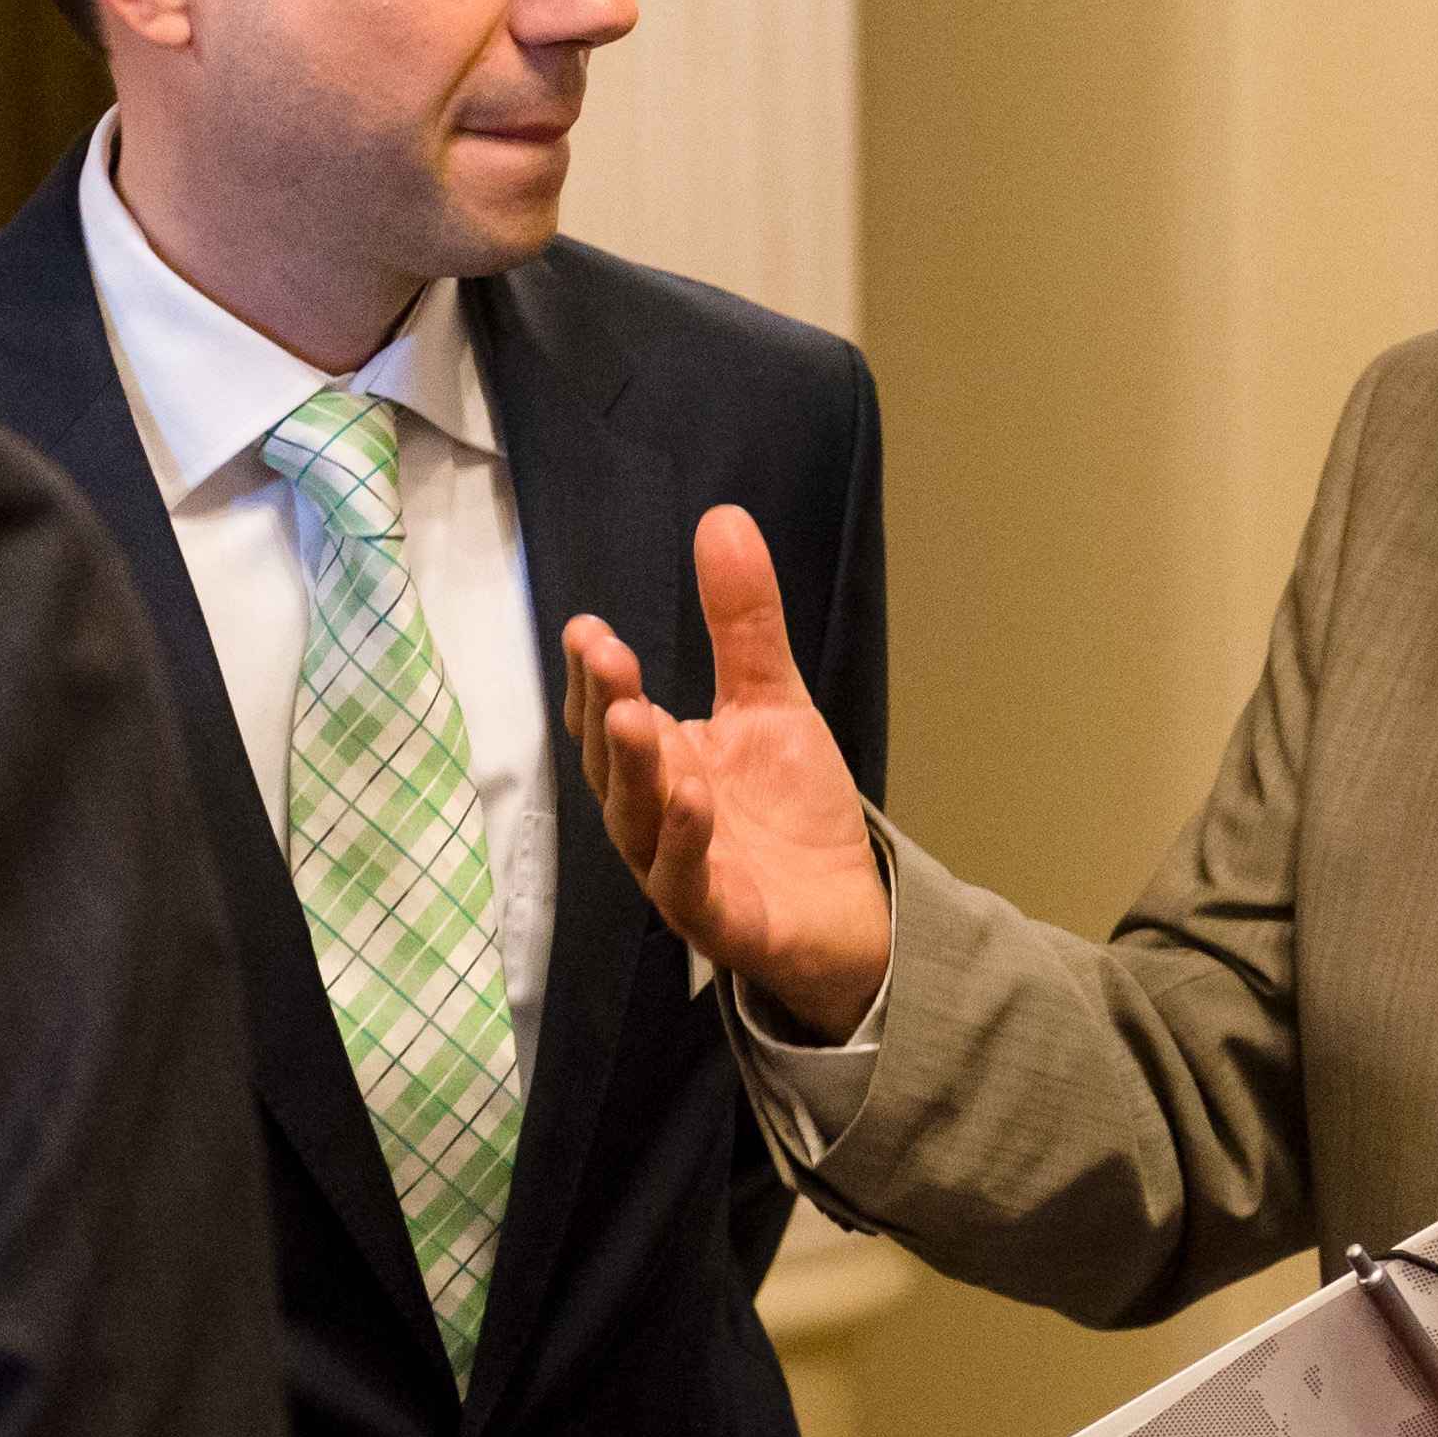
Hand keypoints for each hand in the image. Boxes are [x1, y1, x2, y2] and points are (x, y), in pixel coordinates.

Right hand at [563, 508, 896, 1039]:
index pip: (609, 715)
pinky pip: (687, 882)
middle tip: (608, 654)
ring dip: (636, 770)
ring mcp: (677, 871)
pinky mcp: (718, 919)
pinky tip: (693, 795)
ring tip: (638, 715)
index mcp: (657, 763)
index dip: (594, 677)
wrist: (848, 909)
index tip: (589, 628)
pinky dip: (684, 840)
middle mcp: (651, 817)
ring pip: (638, 822)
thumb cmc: (791, 810)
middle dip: (607, 708)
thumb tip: (722, 517)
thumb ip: (744, 624)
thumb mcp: (772, 701)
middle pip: (614, 764)